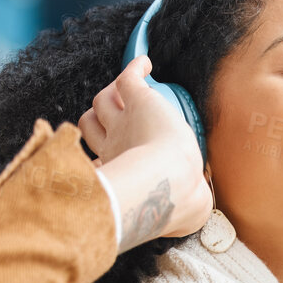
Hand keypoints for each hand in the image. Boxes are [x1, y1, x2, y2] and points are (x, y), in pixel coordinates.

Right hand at [78, 54, 210, 246]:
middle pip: (90, 123)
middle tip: (117, 114)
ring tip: (127, 90)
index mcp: (120, 171)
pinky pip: (127, 77)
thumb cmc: (175, 201)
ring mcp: (122, 120)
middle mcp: (114, 145)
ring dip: (112, 93)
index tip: (106, 158)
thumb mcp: (174, 213)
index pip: (96, 159)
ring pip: (102, 99)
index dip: (99, 155)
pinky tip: (145, 63)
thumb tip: (193, 219)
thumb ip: (181, 214)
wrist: (172, 183)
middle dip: (99, 118)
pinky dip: (135, 67)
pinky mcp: (138, 99)